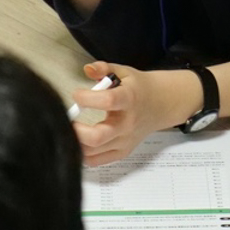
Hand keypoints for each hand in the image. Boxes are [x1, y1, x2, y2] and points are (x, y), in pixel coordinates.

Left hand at [72, 62, 198, 166]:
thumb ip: (104, 68)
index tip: (77, 94)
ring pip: (93, 152)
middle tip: (68, 120)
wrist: (161, 104)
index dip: (87, 98)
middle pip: (98, 136)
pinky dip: (83, 154)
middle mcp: (128, 123)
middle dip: (76, 130)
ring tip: (72, 129)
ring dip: (76, 141)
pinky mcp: (122, 152)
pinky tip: (80, 142)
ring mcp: (125, 141)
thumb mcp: (124, 72)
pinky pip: (97, 161)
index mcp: (129, 99)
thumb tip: (87, 69)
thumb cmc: (138, 89)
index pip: (108, 101)